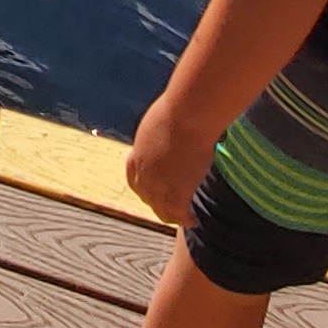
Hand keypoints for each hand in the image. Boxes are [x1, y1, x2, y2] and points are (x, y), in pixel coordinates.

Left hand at [124, 95, 220, 219]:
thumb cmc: (180, 108)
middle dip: (157, 203)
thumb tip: (172, 126)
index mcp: (138, 153)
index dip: (142, 186)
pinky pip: (179, 213)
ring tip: (183, 218)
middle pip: (147, 196)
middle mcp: (144, 172)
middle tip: (169, 208)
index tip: (150, 190)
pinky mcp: (176, 192)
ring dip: (171, 215)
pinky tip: (194, 220)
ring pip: (162, 209)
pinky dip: (185, 218)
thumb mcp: (161, 120)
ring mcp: (159, 184)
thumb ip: (161, 132)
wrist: (188, 115)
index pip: (133, 177)